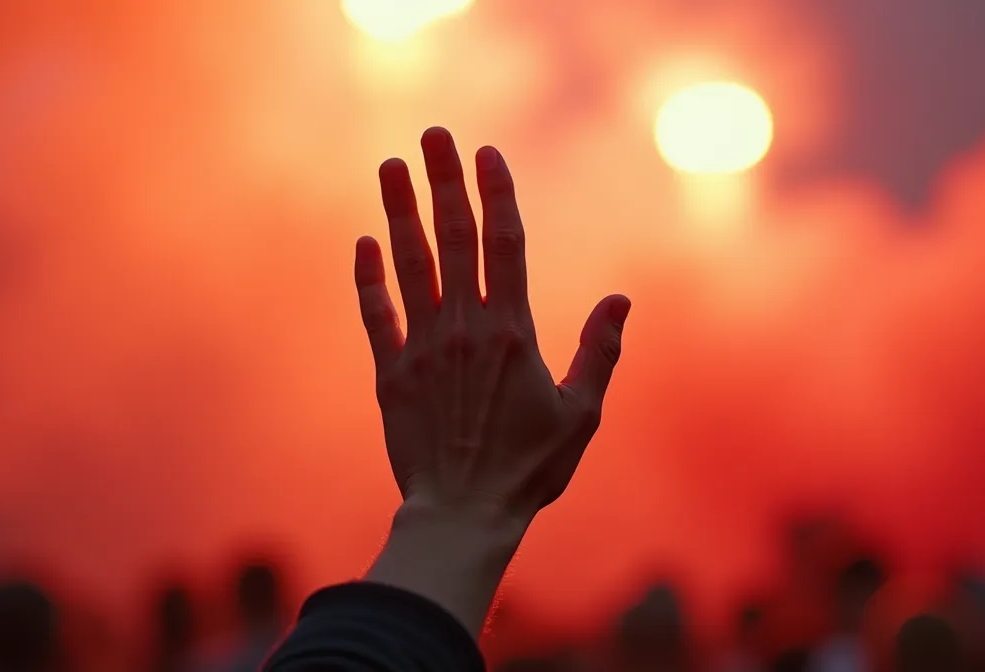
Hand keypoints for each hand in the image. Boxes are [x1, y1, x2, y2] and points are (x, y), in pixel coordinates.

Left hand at [354, 126, 630, 525]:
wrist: (463, 514)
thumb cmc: (529, 470)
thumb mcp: (582, 415)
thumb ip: (600, 353)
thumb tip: (620, 301)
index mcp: (513, 332)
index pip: (506, 244)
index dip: (496, 193)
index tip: (487, 152)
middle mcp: (465, 328)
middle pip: (454, 238)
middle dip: (445, 181)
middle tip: (434, 134)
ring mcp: (422, 348)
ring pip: (410, 264)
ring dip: (400, 211)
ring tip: (391, 165)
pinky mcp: (390, 373)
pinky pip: (376, 314)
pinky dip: (368, 278)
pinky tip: (364, 242)